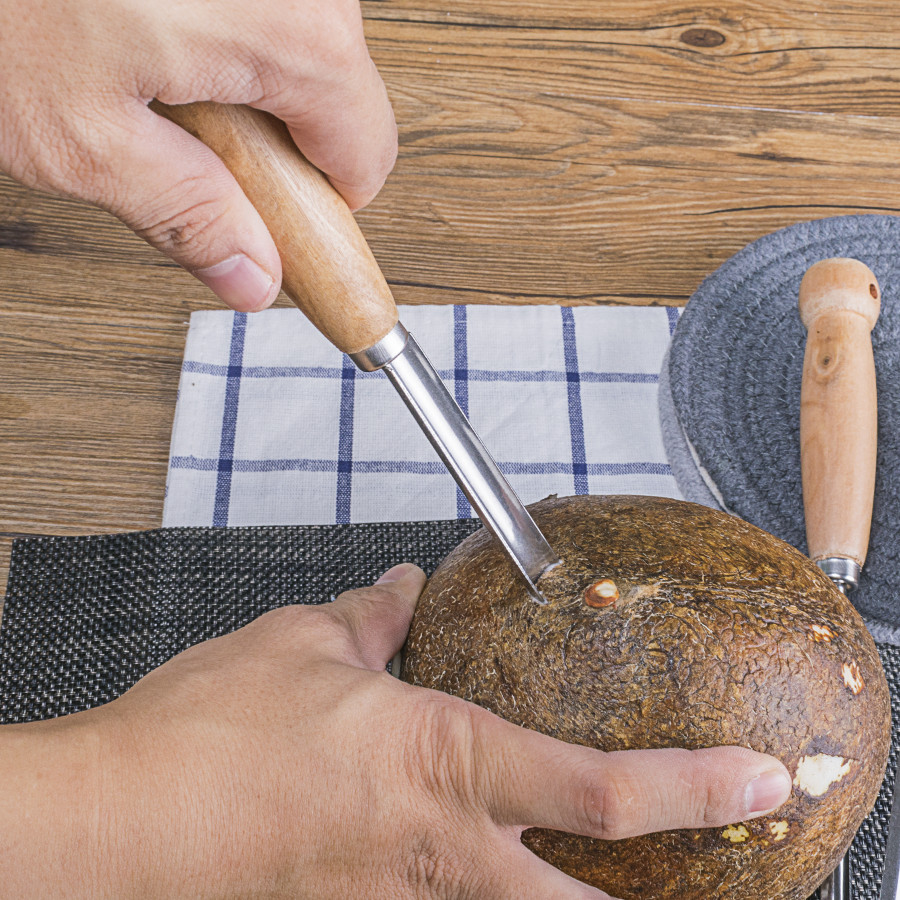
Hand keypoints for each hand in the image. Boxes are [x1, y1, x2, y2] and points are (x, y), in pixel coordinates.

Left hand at [0, 0, 396, 310]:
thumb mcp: (82, 139)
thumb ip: (187, 218)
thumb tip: (250, 275)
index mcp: (291, 30)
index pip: (365, 156)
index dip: (321, 207)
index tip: (275, 226)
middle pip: (334, 96)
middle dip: (273, 139)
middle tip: (183, 143)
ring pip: (295, 41)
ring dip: (239, 78)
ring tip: (145, 68)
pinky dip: (216, 24)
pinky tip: (141, 20)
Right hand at [0, 563, 791, 897]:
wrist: (116, 824)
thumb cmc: (208, 732)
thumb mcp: (303, 644)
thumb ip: (374, 618)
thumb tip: (407, 589)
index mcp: (440, 763)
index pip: (598, 790)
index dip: (694, 786)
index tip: (758, 779)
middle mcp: (437, 854)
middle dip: (667, 898)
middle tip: (728, 865)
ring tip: (605, 874)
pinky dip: (486, 890)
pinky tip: (482, 864)